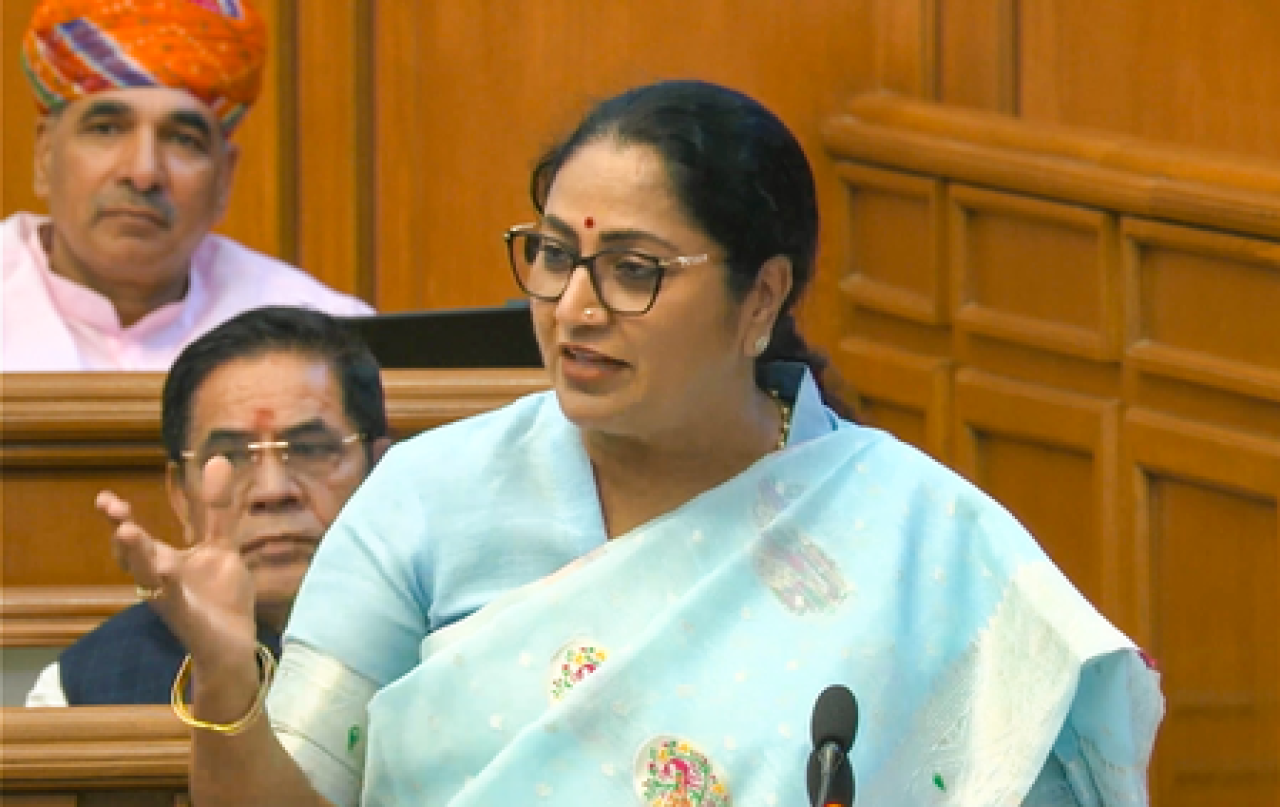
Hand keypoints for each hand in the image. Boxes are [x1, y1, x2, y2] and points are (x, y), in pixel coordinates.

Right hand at [102, 457, 257, 668]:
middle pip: (135, 555)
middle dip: (123, 532)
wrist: (234, 644)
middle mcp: (159, 580)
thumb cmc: (220, 597)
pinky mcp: (188, 618)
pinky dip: (169, 588)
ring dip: (138, 556)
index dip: (119, 518)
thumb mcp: (221, 546)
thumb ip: (217, 509)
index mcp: (164, 562)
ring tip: (126, 532)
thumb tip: (216, 460)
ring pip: (148, 577)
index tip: (104, 498)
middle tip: (112, 509)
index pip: (137, 537)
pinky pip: (175, 602)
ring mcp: (171, 600)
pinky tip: (166, 572)